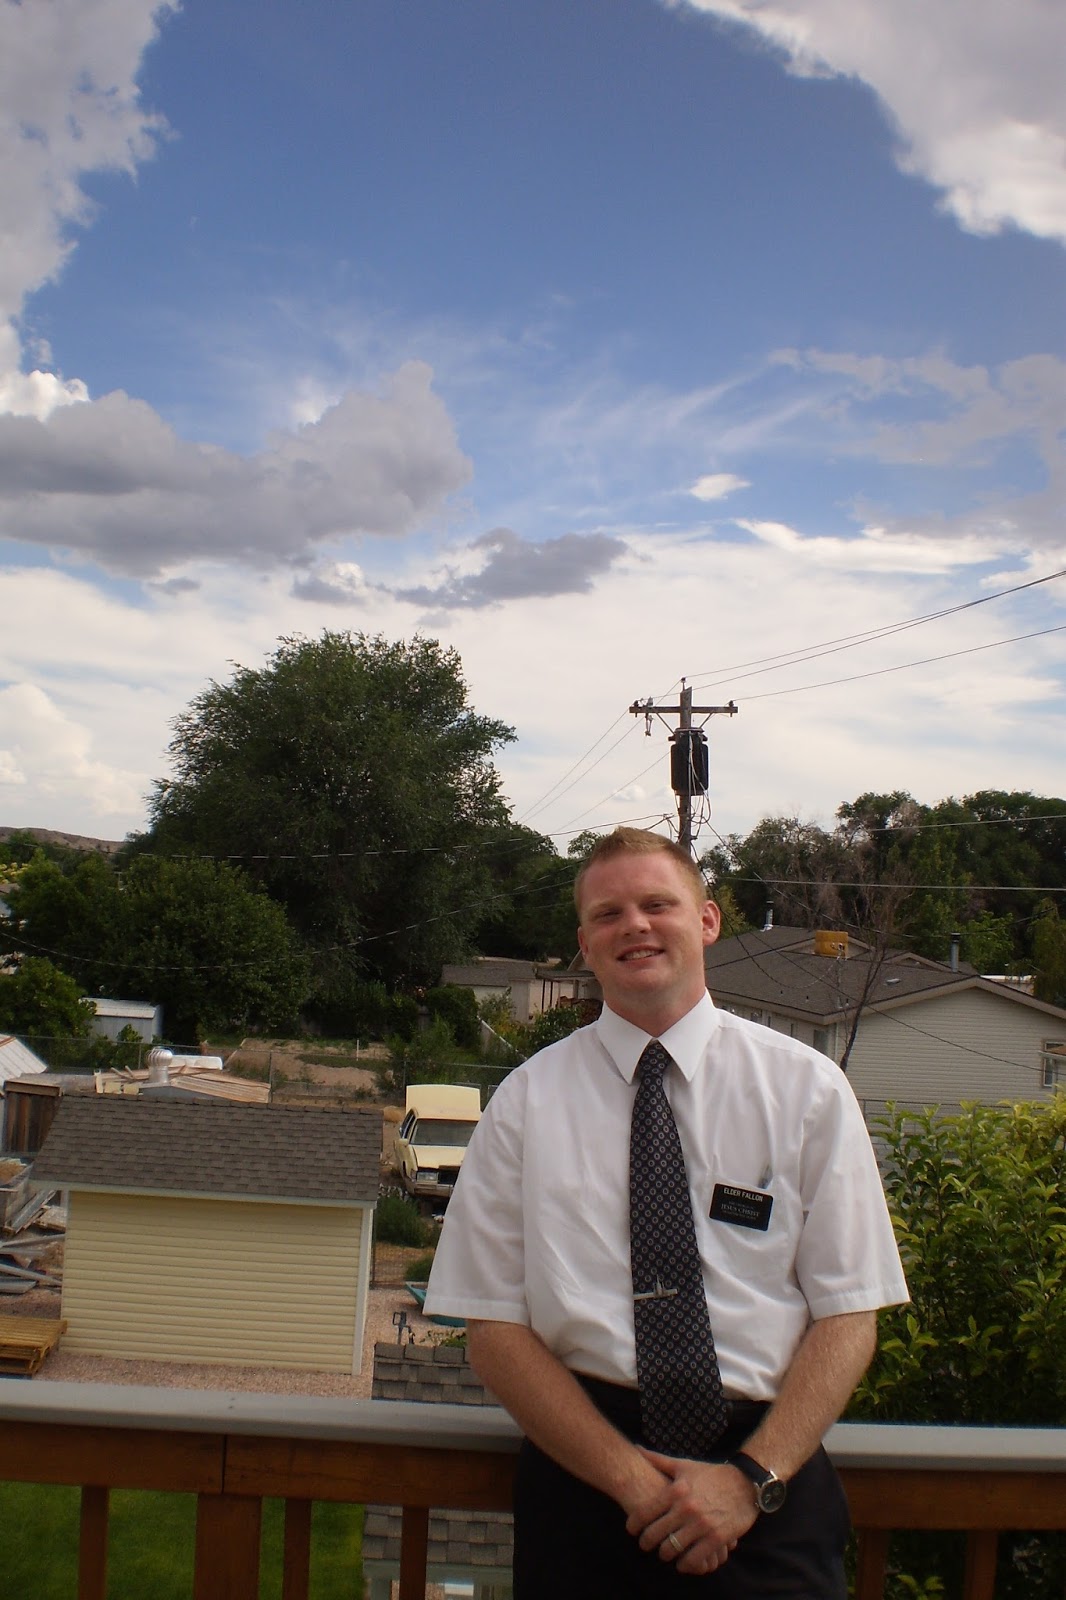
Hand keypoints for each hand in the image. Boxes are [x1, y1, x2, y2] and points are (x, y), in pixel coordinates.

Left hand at [624, 1452, 755, 1576]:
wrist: (745, 1484)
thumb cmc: (711, 1474)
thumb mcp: (684, 1465)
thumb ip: (658, 1460)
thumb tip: (636, 1448)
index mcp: (676, 1490)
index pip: (645, 1512)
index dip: (633, 1524)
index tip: (631, 1530)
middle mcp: (687, 1508)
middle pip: (655, 1534)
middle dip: (646, 1543)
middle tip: (645, 1545)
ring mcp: (702, 1525)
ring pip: (672, 1549)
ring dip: (665, 1554)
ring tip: (664, 1553)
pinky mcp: (717, 1539)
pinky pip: (694, 1559)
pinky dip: (686, 1565)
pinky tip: (683, 1562)